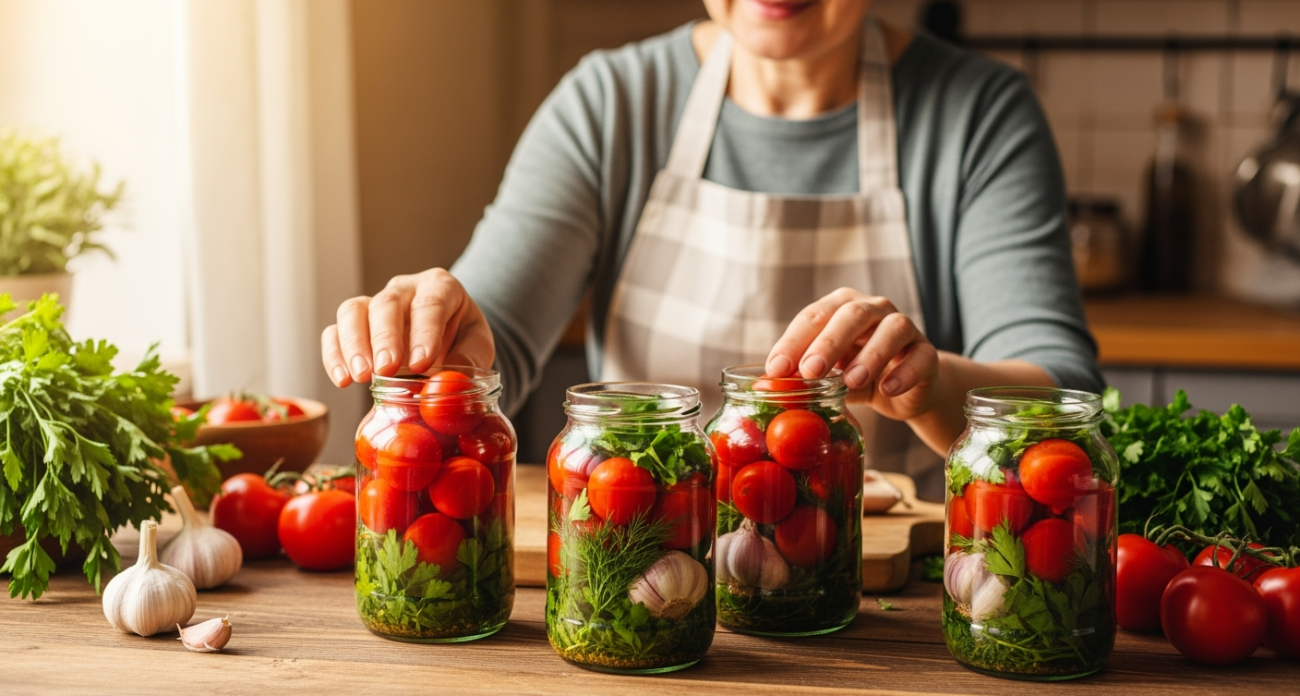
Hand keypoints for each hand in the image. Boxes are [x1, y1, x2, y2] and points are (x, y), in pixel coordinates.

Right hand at [321, 269, 493, 386]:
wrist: (450, 337)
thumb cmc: (463, 339)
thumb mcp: (478, 347)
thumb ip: (469, 361)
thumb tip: (449, 382)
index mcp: (440, 287)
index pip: (431, 302)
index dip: (425, 332)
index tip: (421, 364)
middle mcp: (405, 289)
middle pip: (387, 304)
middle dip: (385, 338)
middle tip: (386, 370)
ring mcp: (375, 304)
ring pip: (354, 311)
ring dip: (354, 345)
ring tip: (361, 377)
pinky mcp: (355, 324)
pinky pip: (334, 332)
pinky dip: (334, 355)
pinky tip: (343, 380)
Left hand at [765, 287, 938, 421]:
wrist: (903, 390)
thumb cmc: (855, 375)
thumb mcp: (827, 376)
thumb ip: (802, 377)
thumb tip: (765, 386)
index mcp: (841, 308)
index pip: (814, 316)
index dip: (793, 341)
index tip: (776, 369)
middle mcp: (874, 310)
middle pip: (852, 314)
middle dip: (828, 343)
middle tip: (810, 371)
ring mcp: (905, 328)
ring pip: (893, 329)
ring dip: (871, 354)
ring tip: (852, 381)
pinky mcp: (928, 353)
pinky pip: (921, 356)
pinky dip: (904, 372)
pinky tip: (887, 389)